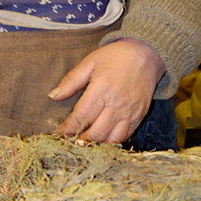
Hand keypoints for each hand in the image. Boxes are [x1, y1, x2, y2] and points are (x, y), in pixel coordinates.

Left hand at [50, 39, 165, 144]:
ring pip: (111, 139)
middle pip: (96, 132)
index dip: (68, 128)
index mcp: (102, 90)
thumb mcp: (90, 62)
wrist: (147, 54)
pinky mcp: (139, 117)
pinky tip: (101, 142)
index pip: (81, 116)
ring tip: (83, 146)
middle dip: (79, 141)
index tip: (58, 135)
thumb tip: (52, 96)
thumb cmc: (116, 56)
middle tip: (68, 144)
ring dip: (95, 145)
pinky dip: (111, 143)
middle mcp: (116, 105)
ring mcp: (129, 113)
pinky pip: (124, 137)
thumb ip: (71, 81)